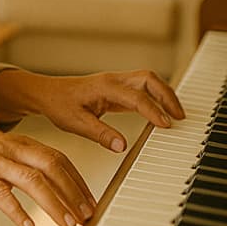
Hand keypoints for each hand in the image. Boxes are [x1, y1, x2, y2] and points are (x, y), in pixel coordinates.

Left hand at [0, 69, 184, 152]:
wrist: (47, 93)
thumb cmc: (58, 104)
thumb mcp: (76, 123)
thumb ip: (100, 134)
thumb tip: (122, 146)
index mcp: (105, 86)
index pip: (136, 97)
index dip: (153, 111)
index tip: (165, 125)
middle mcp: (113, 80)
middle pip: (149, 79)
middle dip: (167, 96)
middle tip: (179, 117)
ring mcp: (116, 82)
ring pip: (148, 81)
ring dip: (164, 94)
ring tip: (176, 115)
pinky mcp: (117, 89)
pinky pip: (142, 89)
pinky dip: (155, 98)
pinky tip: (160, 113)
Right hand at [0, 124, 95, 225]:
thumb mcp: (2, 151)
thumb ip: (24, 163)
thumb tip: (49, 183)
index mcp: (20, 144)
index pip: (58, 159)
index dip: (77, 180)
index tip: (90, 201)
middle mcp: (12, 150)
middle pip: (52, 167)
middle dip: (73, 192)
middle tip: (87, 215)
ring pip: (32, 181)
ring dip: (54, 204)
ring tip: (68, 225)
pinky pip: (2, 195)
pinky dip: (17, 211)